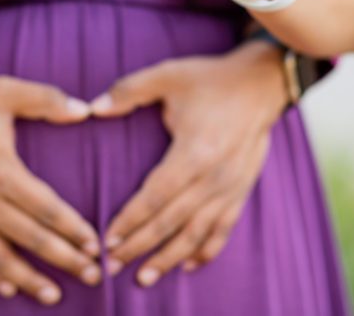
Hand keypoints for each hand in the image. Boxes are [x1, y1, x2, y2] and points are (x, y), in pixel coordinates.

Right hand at [0, 70, 101, 304]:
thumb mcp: (4, 91)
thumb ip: (47, 100)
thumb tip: (86, 109)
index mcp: (1, 170)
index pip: (47, 209)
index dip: (74, 229)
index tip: (95, 244)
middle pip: (31, 238)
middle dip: (65, 260)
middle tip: (92, 276)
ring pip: (0, 257)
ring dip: (29, 279)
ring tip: (54, 295)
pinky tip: (7, 288)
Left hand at [89, 41, 288, 284]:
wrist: (261, 84)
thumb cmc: (209, 79)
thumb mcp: (167, 75)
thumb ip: (129, 91)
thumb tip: (92, 107)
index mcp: (195, 151)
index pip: (155, 196)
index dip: (131, 220)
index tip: (108, 238)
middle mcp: (215, 176)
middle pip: (172, 221)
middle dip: (140, 246)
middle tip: (112, 265)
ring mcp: (231, 186)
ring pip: (197, 233)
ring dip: (169, 257)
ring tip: (144, 278)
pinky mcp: (242, 190)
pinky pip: (224, 229)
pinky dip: (206, 250)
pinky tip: (187, 265)